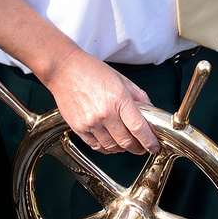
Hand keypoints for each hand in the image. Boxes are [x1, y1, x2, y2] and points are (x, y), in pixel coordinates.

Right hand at [44, 47, 158, 155]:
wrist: (64, 69)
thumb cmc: (91, 71)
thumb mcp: (121, 79)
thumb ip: (138, 96)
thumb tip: (150, 111)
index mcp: (119, 99)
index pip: (139, 128)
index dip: (149, 141)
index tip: (154, 146)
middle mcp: (105, 113)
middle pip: (126, 142)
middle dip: (138, 148)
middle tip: (142, 146)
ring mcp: (90, 123)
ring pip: (112, 147)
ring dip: (122, 149)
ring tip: (126, 143)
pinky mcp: (79, 128)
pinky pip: (96, 146)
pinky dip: (106, 148)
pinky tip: (111, 142)